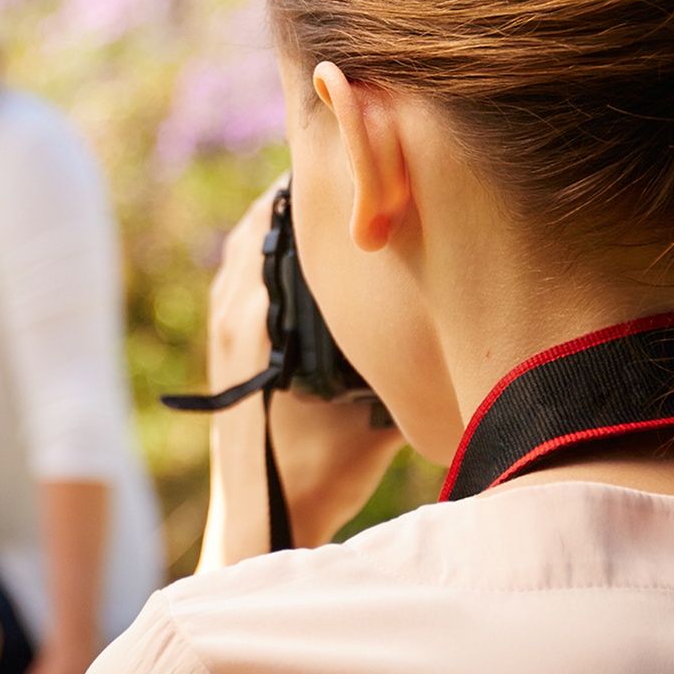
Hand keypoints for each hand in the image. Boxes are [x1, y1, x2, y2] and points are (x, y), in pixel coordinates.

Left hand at [203, 183, 401, 566]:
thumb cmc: (321, 470)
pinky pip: (240, 263)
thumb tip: (452, 304)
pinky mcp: (221, 332)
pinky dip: (269, 242)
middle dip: (308, 192)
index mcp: (263, 318)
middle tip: (356, 168)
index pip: (287, 222)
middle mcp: (234, 308)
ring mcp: (222, 318)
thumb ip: (405, 359)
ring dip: (285, 215)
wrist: (266, 513)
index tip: (366, 160)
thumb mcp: (375, 413)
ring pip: (249, 237)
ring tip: (335, 195)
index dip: (324, 186)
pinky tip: (308, 243)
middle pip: (266, 218)